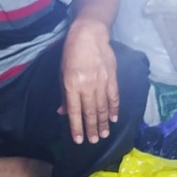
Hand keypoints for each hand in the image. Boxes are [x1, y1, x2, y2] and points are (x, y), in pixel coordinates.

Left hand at [58, 20, 117, 143]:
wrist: (90, 35)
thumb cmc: (71, 53)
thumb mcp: (62, 73)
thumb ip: (65, 94)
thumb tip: (64, 112)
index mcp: (72, 85)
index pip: (75, 111)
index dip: (77, 127)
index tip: (79, 140)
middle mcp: (87, 86)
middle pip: (90, 112)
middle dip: (91, 128)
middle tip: (93, 141)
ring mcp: (101, 82)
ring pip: (103, 107)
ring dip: (103, 123)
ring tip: (103, 135)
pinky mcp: (112, 78)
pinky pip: (113, 97)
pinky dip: (114, 109)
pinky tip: (114, 119)